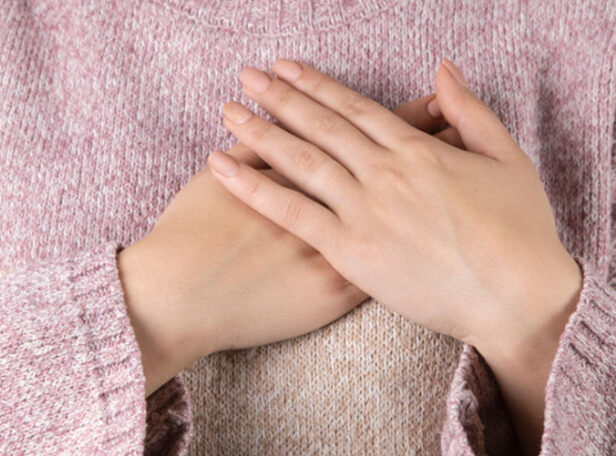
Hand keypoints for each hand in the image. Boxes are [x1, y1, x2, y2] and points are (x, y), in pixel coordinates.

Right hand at [117, 93, 448, 395]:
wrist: (182, 295)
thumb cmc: (190, 234)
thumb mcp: (215, 177)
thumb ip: (250, 151)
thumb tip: (266, 125)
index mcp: (306, 171)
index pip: (363, 134)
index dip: (400, 114)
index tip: (430, 99)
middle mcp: (330, 205)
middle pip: (392, 168)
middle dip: (429, 142)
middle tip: (464, 124)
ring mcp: (338, 246)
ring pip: (398, 215)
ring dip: (431, 190)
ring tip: (461, 169)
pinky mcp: (335, 288)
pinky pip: (386, 264)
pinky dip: (413, 246)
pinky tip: (433, 237)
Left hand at [207, 58, 582, 453]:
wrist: (516, 298)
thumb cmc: (519, 233)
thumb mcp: (507, 159)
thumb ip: (470, 112)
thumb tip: (443, 70)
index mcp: (417, 151)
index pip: (354, 108)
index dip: (315, 84)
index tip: (286, 68)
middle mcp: (383, 173)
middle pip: (320, 126)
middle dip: (280, 98)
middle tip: (246, 76)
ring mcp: (364, 210)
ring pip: (301, 161)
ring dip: (260, 132)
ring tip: (228, 111)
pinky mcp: (349, 251)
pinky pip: (293, 213)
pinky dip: (255, 188)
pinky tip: (224, 167)